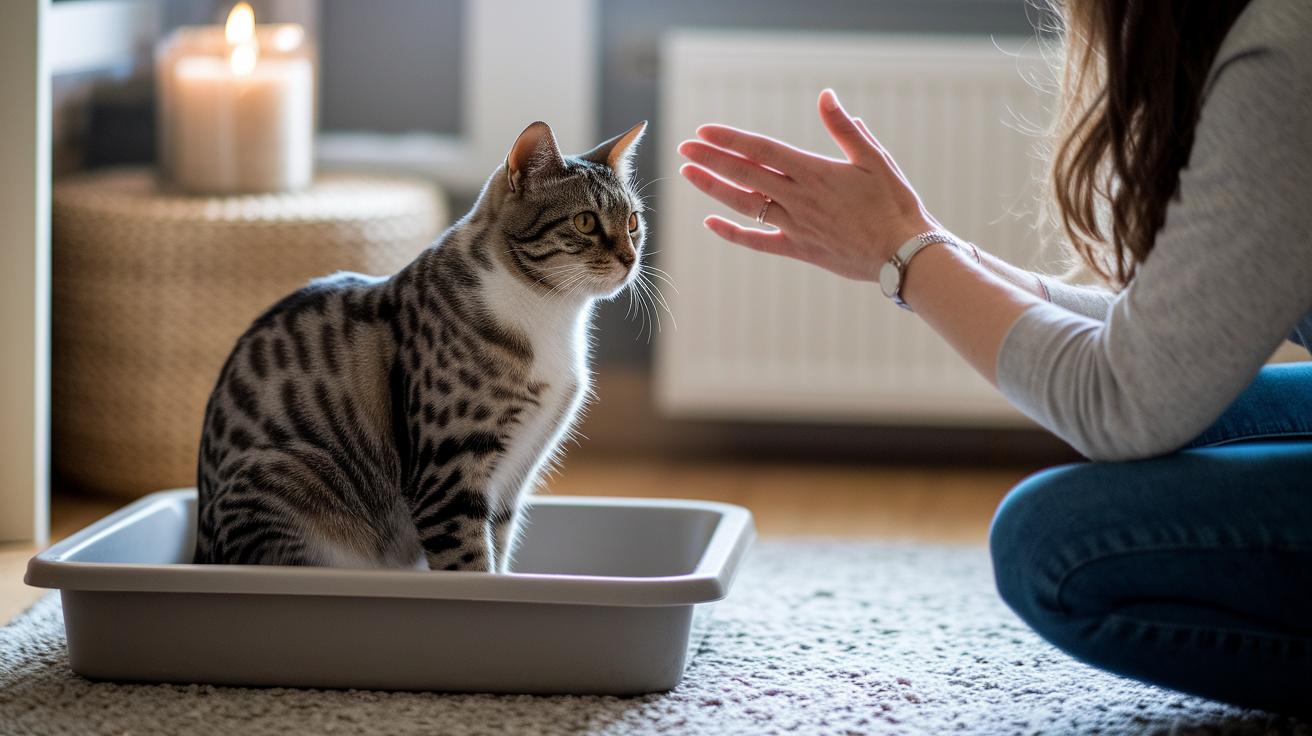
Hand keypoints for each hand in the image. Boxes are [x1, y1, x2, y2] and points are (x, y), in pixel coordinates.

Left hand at [678, 89, 938, 281]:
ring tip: (688, 174)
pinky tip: (709, 223)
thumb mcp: (874, 158)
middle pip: (745, 174)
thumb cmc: (894, 203)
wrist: (902, 253)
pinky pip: (758, 241)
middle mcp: (798, 197)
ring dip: (714, 189)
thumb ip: (844, 128)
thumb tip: (826, 95)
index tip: (704, 131)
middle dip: (711, 159)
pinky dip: (732, 233)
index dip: (730, 140)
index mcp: (814, 171)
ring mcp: (795, 225)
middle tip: (684, 148)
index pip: (761, 150)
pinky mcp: (798, 248)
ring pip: (745, 204)